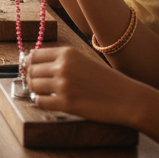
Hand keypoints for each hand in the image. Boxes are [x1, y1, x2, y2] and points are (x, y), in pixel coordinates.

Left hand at [25, 45, 140, 126]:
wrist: (128, 98)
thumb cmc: (107, 80)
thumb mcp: (84, 61)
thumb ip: (62, 60)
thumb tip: (34, 61)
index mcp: (67, 53)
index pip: (35, 55)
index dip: (30, 63)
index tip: (31, 69)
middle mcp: (63, 66)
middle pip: (31, 70)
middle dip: (31, 77)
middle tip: (37, 84)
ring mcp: (63, 85)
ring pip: (33, 86)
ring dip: (35, 90)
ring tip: (43, 93)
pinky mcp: (66, 104)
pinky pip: (40, 102)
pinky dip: (40, 102)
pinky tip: (48, 102)